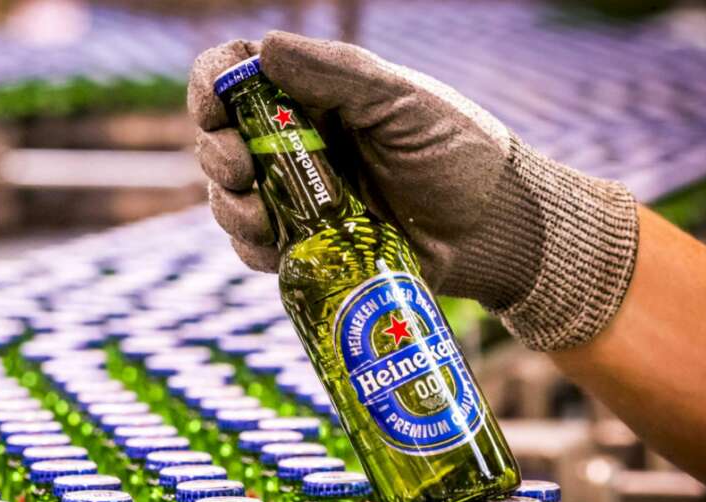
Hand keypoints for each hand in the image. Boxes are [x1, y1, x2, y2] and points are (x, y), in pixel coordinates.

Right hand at [188, 31, 638, 351]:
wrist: (494, 230)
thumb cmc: (456, 153)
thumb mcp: (401, 102)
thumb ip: (337, 74)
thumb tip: (265, 49)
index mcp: (315, 97)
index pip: (241, 78)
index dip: (212, 87)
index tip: (212, 106)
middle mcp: (297, 144)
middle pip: (222, 140)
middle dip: (217, 152)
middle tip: (241, 167)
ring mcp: (298, 198)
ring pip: (230, 197)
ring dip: (228, 204)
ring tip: (257, 214)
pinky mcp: (305, 248)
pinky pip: (255, 247)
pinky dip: (250, 246)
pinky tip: (272, 245)